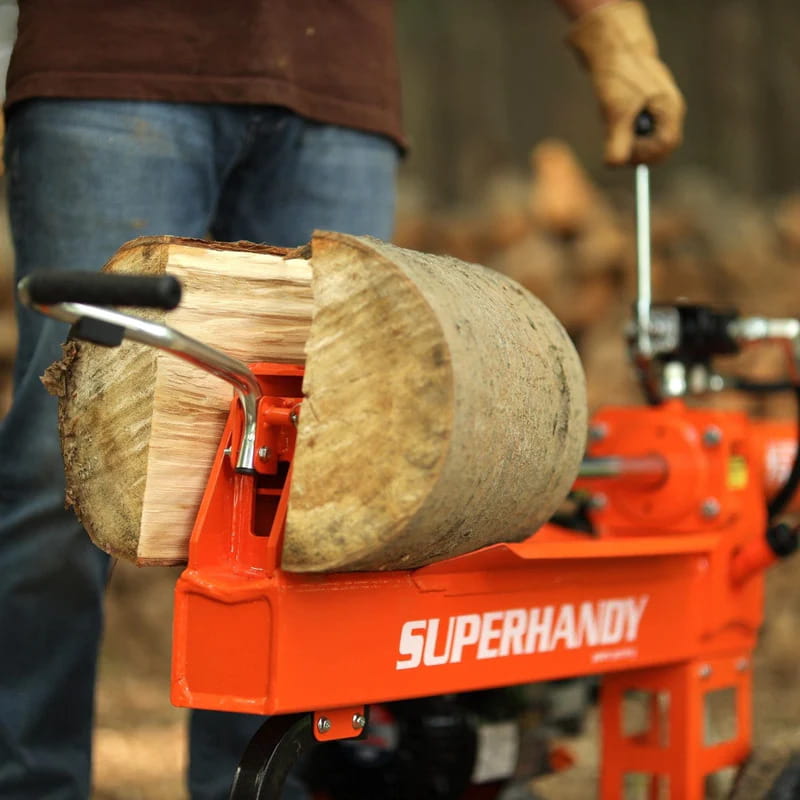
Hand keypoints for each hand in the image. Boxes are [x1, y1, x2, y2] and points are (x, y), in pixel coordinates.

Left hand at [567, 0, 684, 164]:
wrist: (613, 49)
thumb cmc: (619, 75)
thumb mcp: (616, 111)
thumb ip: (617, 140)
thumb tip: (614, 165)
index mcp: (669, 110)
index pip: (666, 147)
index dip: (644, 155)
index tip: (623, 153)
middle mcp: (668, 111)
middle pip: (659, 148)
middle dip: (638, 150)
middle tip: (616, 142)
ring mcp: (659, 110)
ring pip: (647, 141)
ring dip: (629, 140)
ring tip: (616, 121)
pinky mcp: (647, 110)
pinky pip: (638, 132)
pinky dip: (625, 131)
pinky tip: (615, 117)